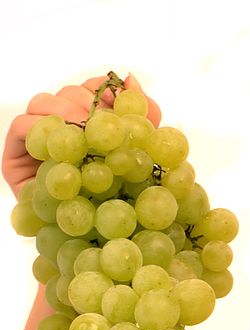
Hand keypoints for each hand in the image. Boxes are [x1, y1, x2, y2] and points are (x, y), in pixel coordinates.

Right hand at [1, 74, 161, 197]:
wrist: (101, 238)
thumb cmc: (119, 198)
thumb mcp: (141, 154)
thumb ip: (141, 117)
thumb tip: (131, 78)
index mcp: (90, 125)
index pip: (90, 90)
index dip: (102, 88)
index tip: (119, 98)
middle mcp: (63, 129)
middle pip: (67, 93)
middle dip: (86, 102)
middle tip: (103, 122)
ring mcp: (38, 141)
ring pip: (43, 102)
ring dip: (67, 111)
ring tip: (87, 134)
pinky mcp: (16, 157)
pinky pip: (22, 127)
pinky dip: (42, 127)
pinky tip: (65, 142)